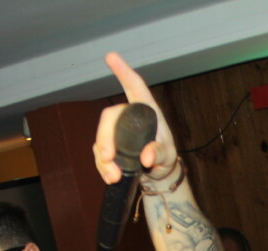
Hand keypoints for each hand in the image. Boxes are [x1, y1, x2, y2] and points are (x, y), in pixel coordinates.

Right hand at [93, 52, 178, 185]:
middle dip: (104, 136)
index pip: (135, 87)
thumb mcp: (167, 156)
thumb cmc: (166, 157)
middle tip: (108, 157)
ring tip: (114, 176)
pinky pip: (100, 152)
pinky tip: (110, 177)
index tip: (111, 56)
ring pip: (101, 137)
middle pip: (110, 116)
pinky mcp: (110, 145)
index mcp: (146, 111)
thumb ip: (159, 154)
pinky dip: (102, 166)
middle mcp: (129, 117)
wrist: (158, 174)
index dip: (123, 71)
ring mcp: (117, 131)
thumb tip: (147, 157)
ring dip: (103, 158)